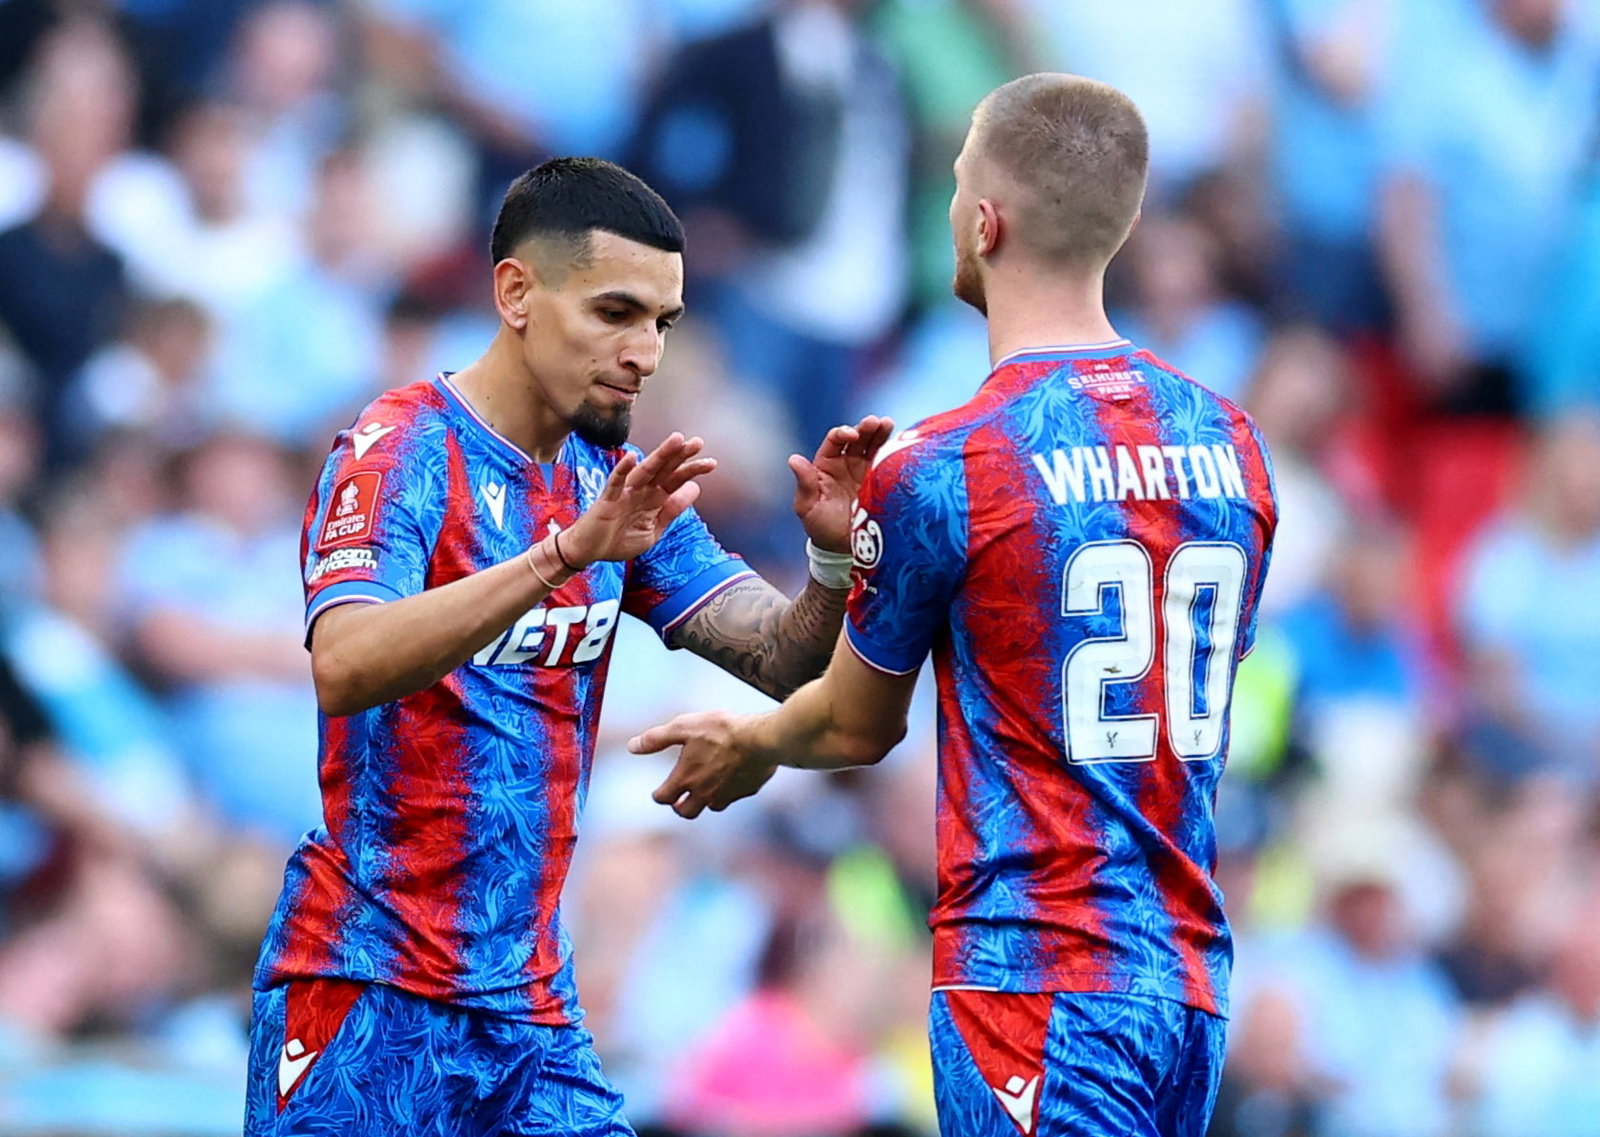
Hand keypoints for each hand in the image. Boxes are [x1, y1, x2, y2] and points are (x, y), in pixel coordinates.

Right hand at [561, 434, 715, 565]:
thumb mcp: (654, 529)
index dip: (692, 471)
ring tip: (676, 440)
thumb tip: (695, 489)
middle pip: (664, 469)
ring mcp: (624, 493)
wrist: (590, 552)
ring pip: (645, 470)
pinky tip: (632, 458)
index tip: (711, 463)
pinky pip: (615, 483)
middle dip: (680, 456)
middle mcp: (641, 491)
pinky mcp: (607, 500)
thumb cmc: (619, 539)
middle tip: (698, 443)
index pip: (676, 480)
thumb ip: (672, 510)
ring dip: (660, 455)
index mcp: (653, 498)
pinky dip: (622, 470)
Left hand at [629, 711, 777, 818]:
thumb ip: (656, 738)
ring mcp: (726, 794)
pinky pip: (733, 798)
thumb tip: (631, 747)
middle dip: (680, 806)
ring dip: (704, 801)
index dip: (659, 795)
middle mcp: (704, 792)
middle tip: (680, 797)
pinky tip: (730, 779)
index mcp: (686, 778)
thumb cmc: (721, 730)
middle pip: (686, 812)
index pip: (664, 798)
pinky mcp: (746, 792)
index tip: (660, 791)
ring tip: (705, 789)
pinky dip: (728, 792)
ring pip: (711, 807)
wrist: (761, 739)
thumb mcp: (684, 727)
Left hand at [790, 415, 893, 552]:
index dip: (843, 433)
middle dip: (866, 427)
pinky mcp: (882, 481)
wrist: (843, 548)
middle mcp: (847, 463)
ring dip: (881, 433)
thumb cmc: (820, 527)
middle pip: (857, 438)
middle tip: (876, 422)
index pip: (835, 440)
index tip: (852, 435)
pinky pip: (888, 462)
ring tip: (889, 424)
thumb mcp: (808, 508)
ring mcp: (866, 470)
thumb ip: (805, 484)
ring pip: (874, 445)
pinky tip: (901, 443)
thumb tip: (794, 459)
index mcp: (827, 464)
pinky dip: (894, 451)